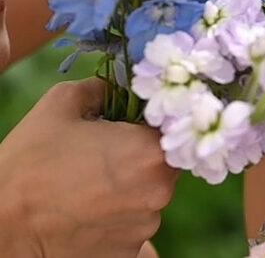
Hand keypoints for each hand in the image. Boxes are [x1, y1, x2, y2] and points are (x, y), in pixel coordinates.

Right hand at [0, 79, 178, 257]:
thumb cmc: (29, 165)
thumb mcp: (61, 104)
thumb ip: (103, 87)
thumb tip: (120, 84)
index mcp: (151, 151)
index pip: (174, 127)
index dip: (151, 125)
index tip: (129, 126)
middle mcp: (159, 191)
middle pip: (165, 164)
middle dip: (140, 157)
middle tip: (102, 157)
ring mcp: (145, 226)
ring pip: (149, 196)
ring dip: (128, 189)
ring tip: (87, 186)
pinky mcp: (128, 252)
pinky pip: (132, 224)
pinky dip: (116, 217)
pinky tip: (86, 210)